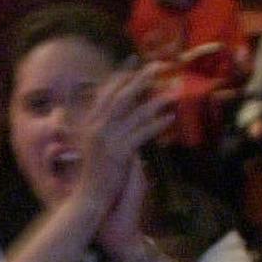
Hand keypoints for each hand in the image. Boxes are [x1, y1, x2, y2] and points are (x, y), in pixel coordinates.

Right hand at [70, 61, 174, 224]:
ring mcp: (107, 140)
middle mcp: (95, 128)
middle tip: (159, 67)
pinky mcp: (119, 154)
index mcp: (88, 123)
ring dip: (156, 101)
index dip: (122, 75)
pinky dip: (157, 124)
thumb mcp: (93, 146)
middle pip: (121, 96)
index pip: (106, 92)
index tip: (136, 62)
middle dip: (141, 79)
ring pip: (135, 113)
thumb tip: (121, 114)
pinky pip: (142, 133)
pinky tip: (170, 118)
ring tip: (173, 92)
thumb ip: (104, 128)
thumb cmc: (94, 174)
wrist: (88, 199)